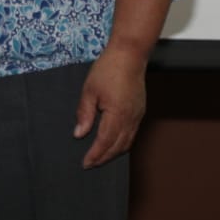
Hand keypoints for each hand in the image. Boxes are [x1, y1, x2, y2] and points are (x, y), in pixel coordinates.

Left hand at [73, 42, 148, 168]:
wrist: (129, 55)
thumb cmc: (108, 69)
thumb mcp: (89, 90)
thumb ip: (85, 114)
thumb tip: (79, 134)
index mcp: (117, 114)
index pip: (105, 142)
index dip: (95, 155)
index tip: (85, 163)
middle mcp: (130, 118)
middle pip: (118, 147)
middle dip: (104, 158)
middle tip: (91, 164)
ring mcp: (137, 115)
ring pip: (127, 142)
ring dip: (114, 152)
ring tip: (100, 157)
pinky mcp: (140, 111)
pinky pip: (132, 134)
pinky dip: (122, 143)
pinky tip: (113, 143)